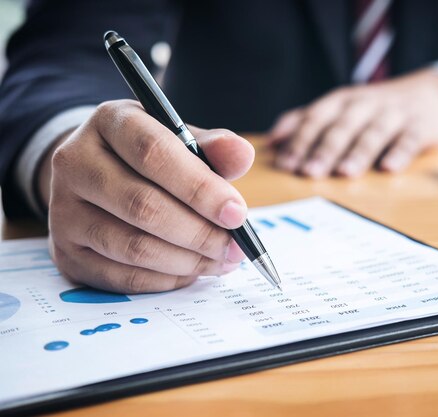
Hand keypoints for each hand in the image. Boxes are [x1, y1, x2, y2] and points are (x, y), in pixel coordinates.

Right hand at [39, 100, 254, 292]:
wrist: (95, 174)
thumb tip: (243, 154)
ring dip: (188, 261)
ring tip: (222, 260)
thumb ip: (213, 148)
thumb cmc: (150, 158)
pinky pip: (122, 277)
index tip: (237, 213)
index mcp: (110, 122)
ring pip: (134, 247)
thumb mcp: (180, 139)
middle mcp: (75, 163)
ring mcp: (63, 211)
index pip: (154, 153)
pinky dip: (167, 280)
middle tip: (236, 247)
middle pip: (143, 206)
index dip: (200, 188)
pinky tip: (192, 271)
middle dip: (201, 233)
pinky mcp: (66, 253)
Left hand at [269, 69, 437, 177]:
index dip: (300, 140)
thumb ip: (305, 122)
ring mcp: (393, 114)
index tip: (286, 164)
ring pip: (374, 132)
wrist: (430, 93)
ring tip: (345, 172)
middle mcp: (365, 104)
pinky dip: (400, 153)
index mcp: (342, 101)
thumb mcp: (339, 108)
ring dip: (358, 152)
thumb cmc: (375, 107)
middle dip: (324, 149)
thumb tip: (271, 141)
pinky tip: (389, 168)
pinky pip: (409, 139)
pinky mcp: (419, 126)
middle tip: (309, 172)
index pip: (316, 118)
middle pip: (342, 126)